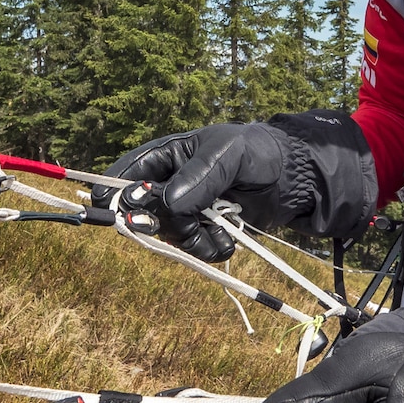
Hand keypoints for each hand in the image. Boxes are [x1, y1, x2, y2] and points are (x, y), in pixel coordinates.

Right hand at [105, 114, 375, 263]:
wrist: (292, 178)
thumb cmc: (257, 152)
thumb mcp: (229, 154)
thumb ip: (200, 175)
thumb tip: (169, 204)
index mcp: (167, 156)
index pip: (128, 173)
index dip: (114, 190)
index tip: (111, 209)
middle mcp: (170, 185)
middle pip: (143, 211)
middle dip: (162, 221)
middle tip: (186, 221)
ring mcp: (186, 210)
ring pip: (167, 235)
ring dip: (191, 239)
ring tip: (219, 234)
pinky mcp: (204, 231)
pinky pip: (192, 249)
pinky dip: (208, 250)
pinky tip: (228, 242)